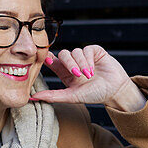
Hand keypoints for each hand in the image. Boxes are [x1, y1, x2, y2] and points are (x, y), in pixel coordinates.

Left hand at [31, 45, 145, 110]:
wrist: (114, 91)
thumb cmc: (94, 95)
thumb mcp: (72, 96)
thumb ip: (53, 96)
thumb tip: (32, 98)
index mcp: (65, 72)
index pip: (52, 61)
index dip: (47, 58)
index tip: (46, 59)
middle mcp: (73, 62)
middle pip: (63, 54)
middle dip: (69, 64)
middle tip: (77, 75)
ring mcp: (83, 56)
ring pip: (75, 52)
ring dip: (81, 64)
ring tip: (88, 76)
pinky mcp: (94, 51)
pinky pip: (86, 50)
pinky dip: (88, 59)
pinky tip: (93, 70)